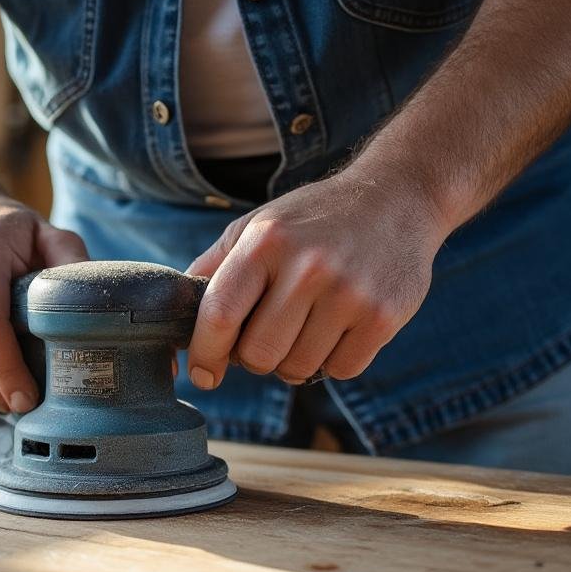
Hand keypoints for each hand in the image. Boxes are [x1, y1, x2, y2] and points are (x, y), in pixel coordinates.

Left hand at [186, 169, 445, 388]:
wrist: (398, 198)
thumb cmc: (314, 219)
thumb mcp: (257, 227)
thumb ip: (213, 269)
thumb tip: (172, 318)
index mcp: (265, 242)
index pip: (219, 315)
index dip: (204, 354)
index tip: (204, 373)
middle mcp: (307, 266)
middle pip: (258, 355)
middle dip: (256, 356)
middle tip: (270, 333)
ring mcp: (349, 293)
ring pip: (298, 369)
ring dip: (295, 360)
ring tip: (308, 325)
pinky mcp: (382, 317)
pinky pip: (339, 370)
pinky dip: (332, 360)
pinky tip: (339, 328)